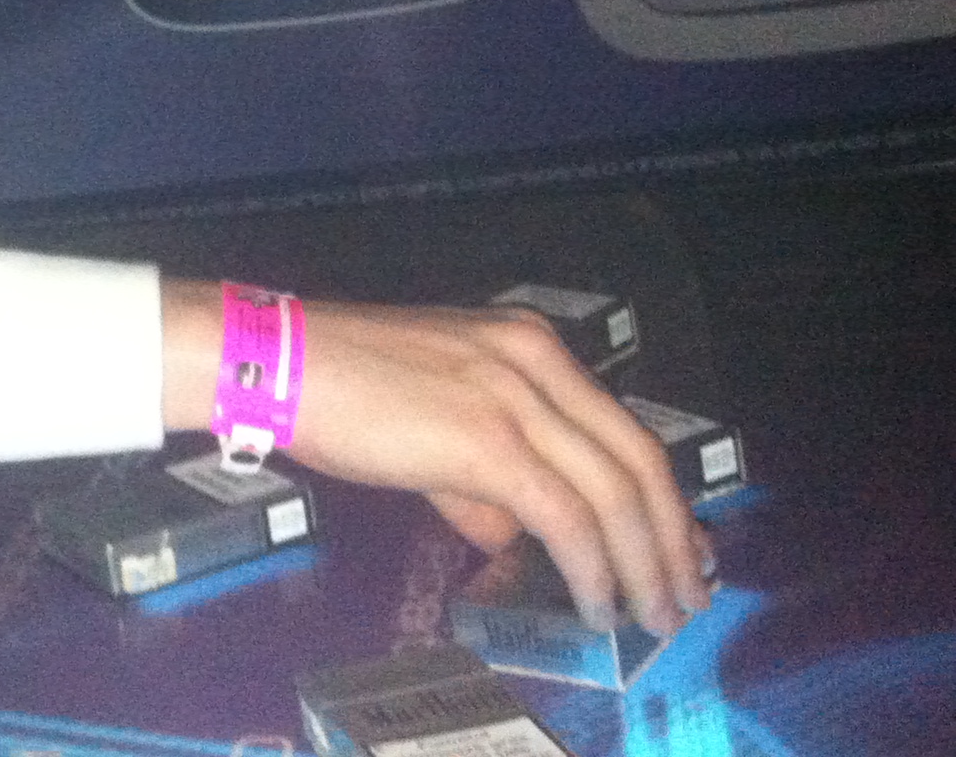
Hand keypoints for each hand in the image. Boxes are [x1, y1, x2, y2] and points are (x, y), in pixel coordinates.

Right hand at [161, 281, 713, 635]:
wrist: (276, 362)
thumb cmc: (337, 385)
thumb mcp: (430, 416)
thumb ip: (480, 475)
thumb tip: (512, 535)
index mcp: (529, 345)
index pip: (623, 427)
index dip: (663, 498)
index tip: (685, 549)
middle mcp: (538, 361)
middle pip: (639, 460)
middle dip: (672, 540)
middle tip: (686, 599)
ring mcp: (515, 397)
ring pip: (614, 493)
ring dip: (644, 566)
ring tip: (651, 617)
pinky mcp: (488, 441)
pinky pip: (566, 517)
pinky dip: (592, 569)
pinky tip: (596, 604)